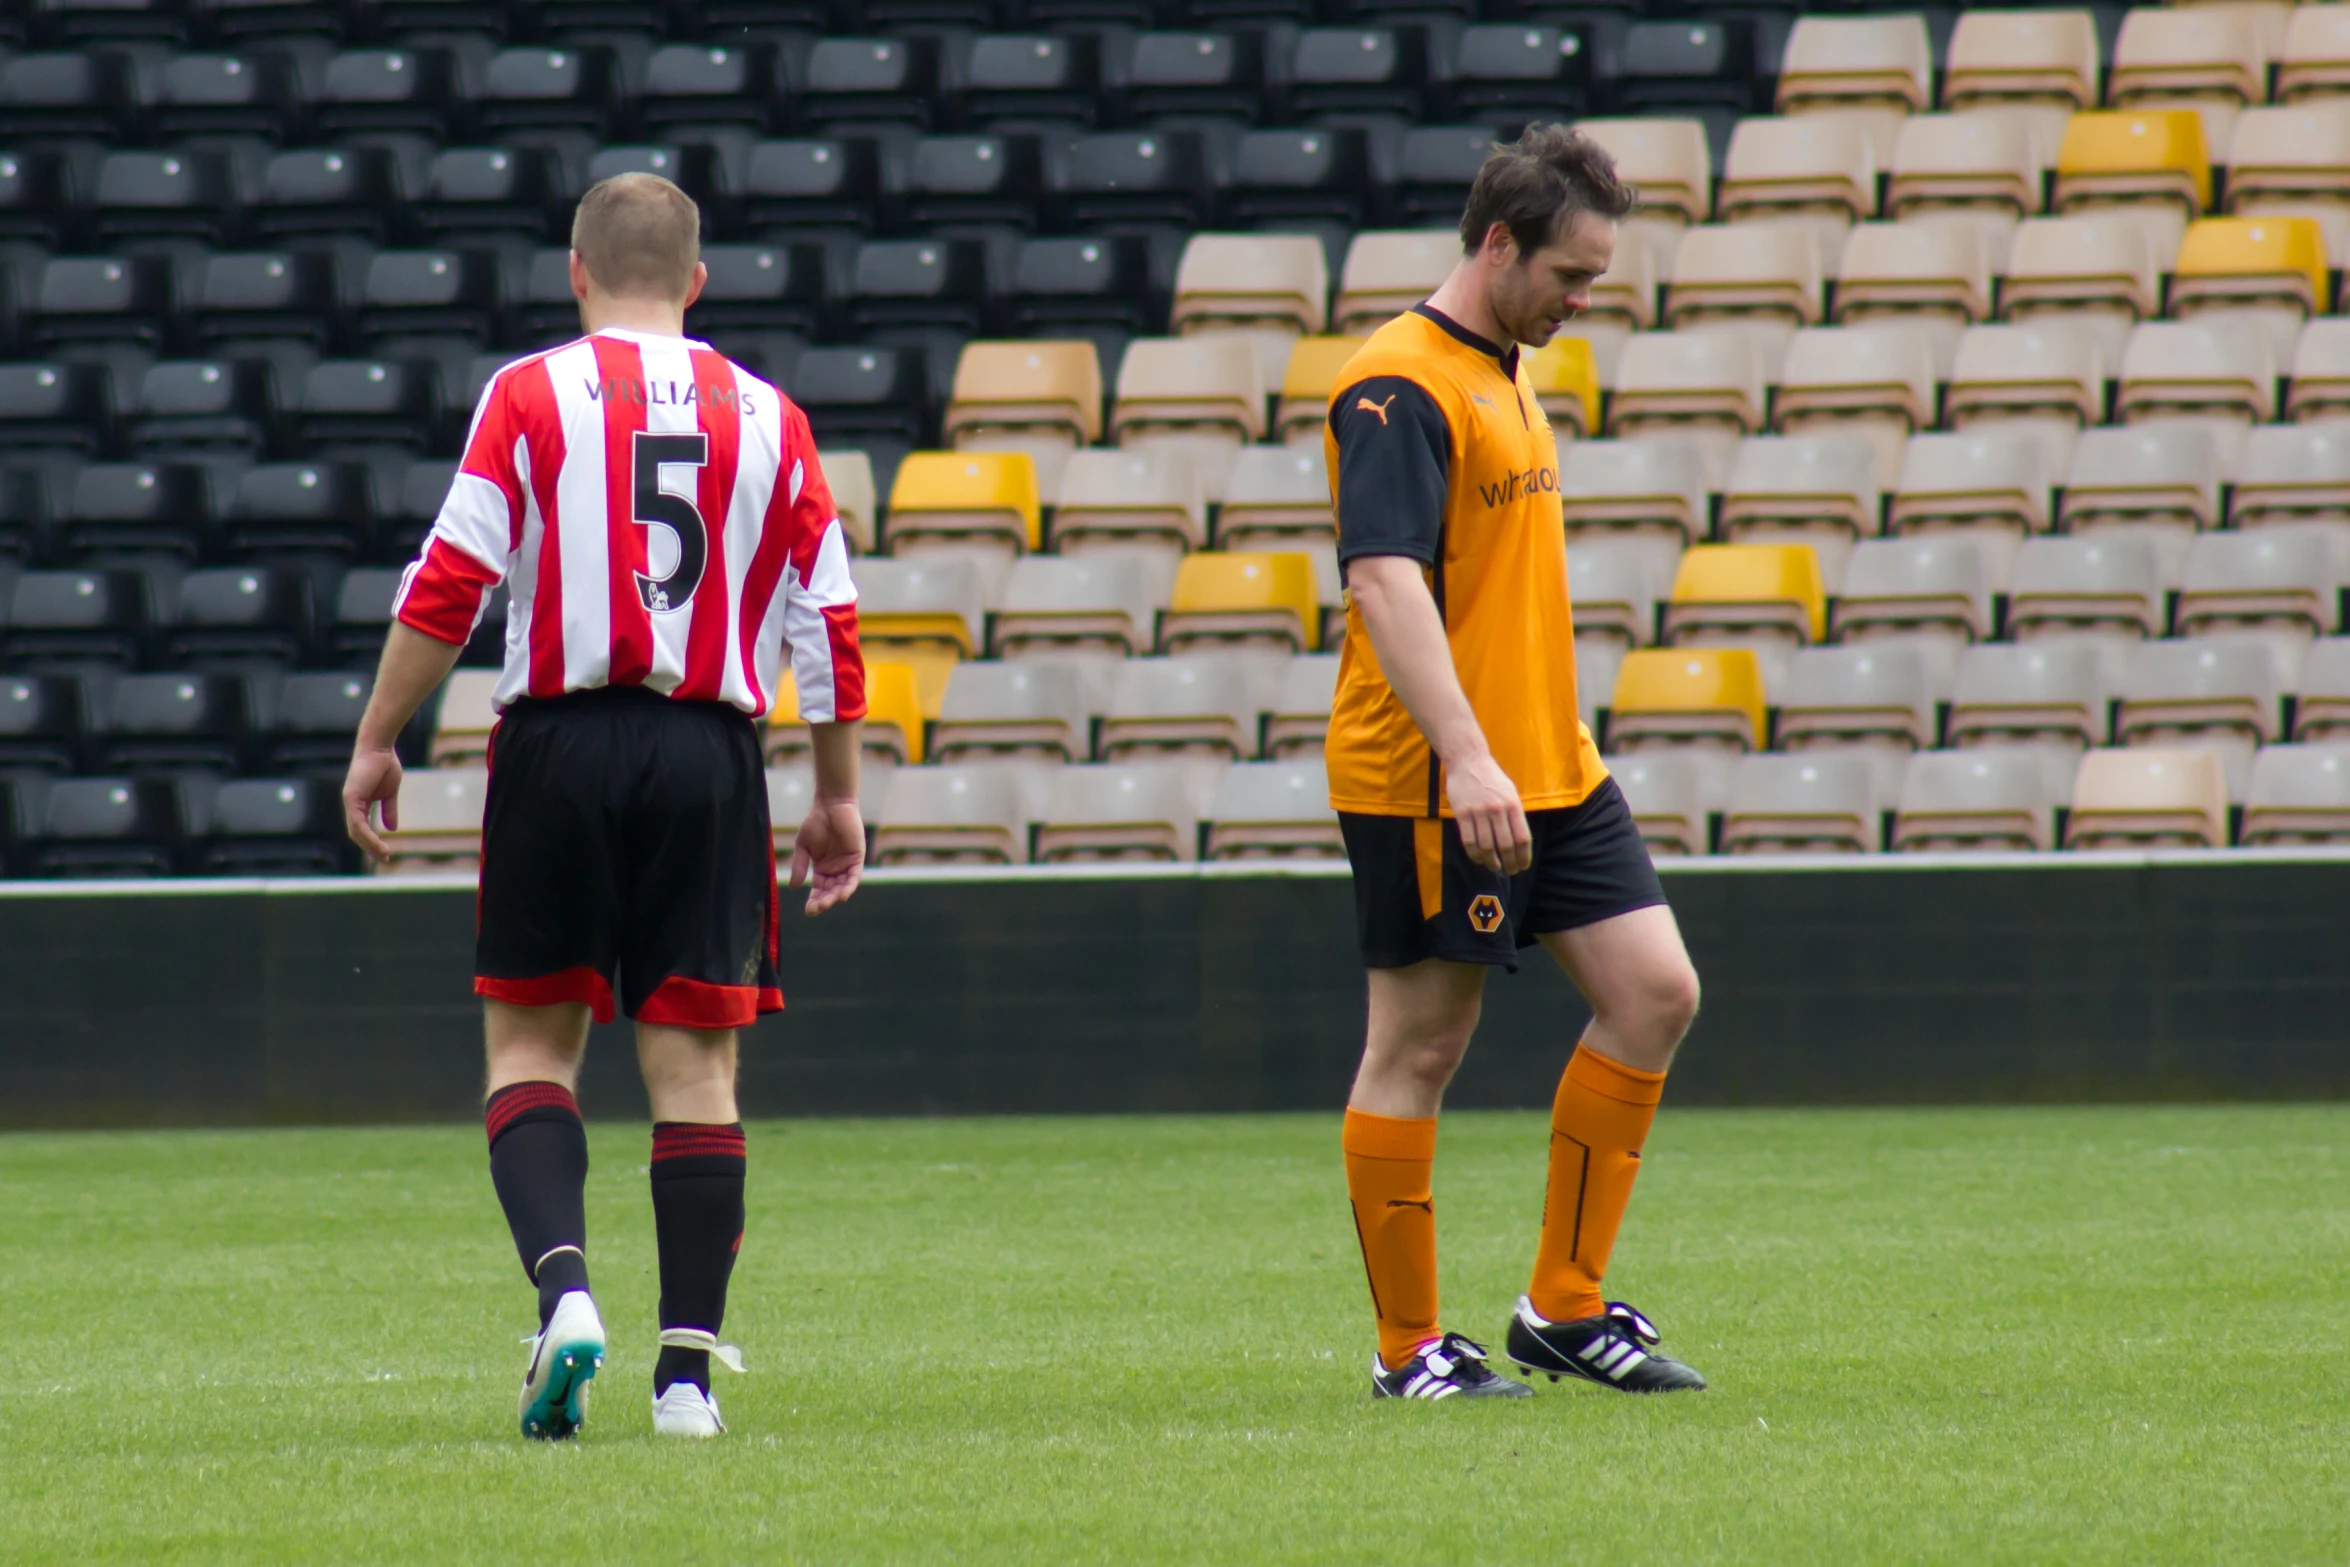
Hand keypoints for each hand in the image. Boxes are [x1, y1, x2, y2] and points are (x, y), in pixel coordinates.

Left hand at [344, 745, 402, 864]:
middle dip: (371, 848)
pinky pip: (358, 822)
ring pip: (356, 831)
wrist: (380, 747)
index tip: (385, 853)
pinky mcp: (351, 798)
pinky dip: (367, 835)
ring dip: (370, 845)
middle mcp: (352, 804)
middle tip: (384, 859)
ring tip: (384, 855)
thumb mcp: (390, 793)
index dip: (373, 842)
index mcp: (360, 803)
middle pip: (357, 834)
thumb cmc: (384, 764)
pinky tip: (377, 843)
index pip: (363, 828)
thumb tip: (392, 828)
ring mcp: (350, 801)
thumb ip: (389, 810)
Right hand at [790, 797, 864, 915]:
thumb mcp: (803, 846)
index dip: (814, 901)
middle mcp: (835, 870)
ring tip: (828, 903)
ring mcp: (846, 864)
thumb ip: (800, 865)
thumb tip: (795, 886)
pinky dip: (849, 886)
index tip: (809, 911)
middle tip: (817, 908)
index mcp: (822, 869)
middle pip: (830, 891)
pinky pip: (854, 876)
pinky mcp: (857, 858)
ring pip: (842, 886)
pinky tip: (843, 895)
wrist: (830, 805)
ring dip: (836, 896)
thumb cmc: (815, 822)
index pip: (819, 890)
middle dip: (824, 901)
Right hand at [1445, 752, 1530, 874]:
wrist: (1468, 761)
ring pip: (1486, 846)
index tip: (1522, 866)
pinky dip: (1474, 854)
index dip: (1524, 856)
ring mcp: (1479, 812)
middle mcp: (1498, 810)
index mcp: (1513, 805)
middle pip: (1506, 845)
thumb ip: (1515, 813)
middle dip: (1509, 863)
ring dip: (1491, 861)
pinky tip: (1478, 859)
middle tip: (1510, 871)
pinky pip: (1469, 840)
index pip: (1522, 838)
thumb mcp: (1510, 792)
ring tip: (1494, 867)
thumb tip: (1518, 840)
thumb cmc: (1491, 778)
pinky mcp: (1462, 813)